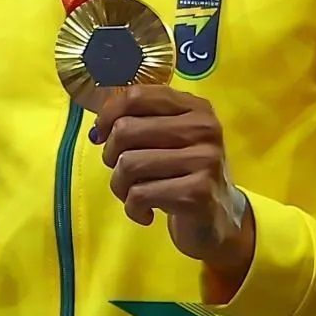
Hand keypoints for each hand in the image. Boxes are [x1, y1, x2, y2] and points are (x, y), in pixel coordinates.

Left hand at [92, 86, 254, 290]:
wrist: (218, 219)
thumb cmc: (184, 175)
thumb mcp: (169, 140)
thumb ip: (140, 122)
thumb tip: (97, 127)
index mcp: (195, 107)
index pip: (137, 96)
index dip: (109, 114)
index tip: (102, 135)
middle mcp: (204, 128)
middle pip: (126, 130)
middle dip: (111, 156)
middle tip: (124, 173)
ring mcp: (204, 159)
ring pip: (129, 164)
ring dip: (120, 186)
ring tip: (135, 196)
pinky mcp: (198, 193)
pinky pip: (139, 194)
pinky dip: (133, 208)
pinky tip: (146, 213)